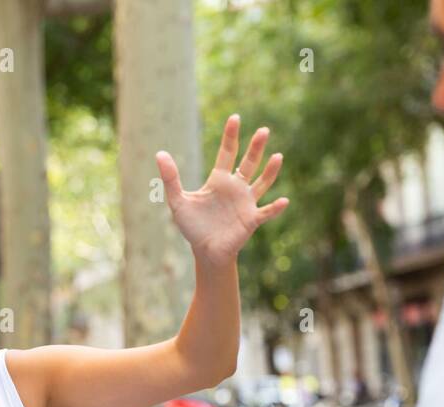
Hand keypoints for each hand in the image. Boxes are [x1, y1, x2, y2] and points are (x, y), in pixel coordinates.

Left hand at [157, 114, 288, 266]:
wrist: (205, 251)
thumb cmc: (193, 226)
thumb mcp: (178, 201)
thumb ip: (170, 178)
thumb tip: (159, 153)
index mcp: (219, 180)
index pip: (227, 152)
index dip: (231, 135)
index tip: (235, 118)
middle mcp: (236, 187)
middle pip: (249, 162)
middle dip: (256, 147)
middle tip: (264, 130)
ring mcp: (246, 202)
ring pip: (262, 182)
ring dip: (270, 171)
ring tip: (278, 156)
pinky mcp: (251, 219)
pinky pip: (266, 212)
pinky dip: (275, 208)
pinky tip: (284, 200)